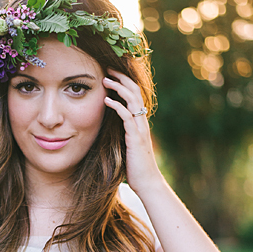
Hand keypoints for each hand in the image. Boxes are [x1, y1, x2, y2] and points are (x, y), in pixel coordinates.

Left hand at [103, 68, 161, 194]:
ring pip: (132, 101)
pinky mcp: (135, 138)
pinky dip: (117, 106)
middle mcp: (142, 122)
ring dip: (118, 88)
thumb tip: (110, 131)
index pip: (134, 96)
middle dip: (122, 78)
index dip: (124, 83)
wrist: (147, 183)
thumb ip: (121, 136)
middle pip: (135, 92)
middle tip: (108, 68)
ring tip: (105, 79)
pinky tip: (107, 100)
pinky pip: (127, 117)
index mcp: (140, 123)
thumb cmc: (135, 168)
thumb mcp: (127, 147)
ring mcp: (140, 129)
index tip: (111, 74)